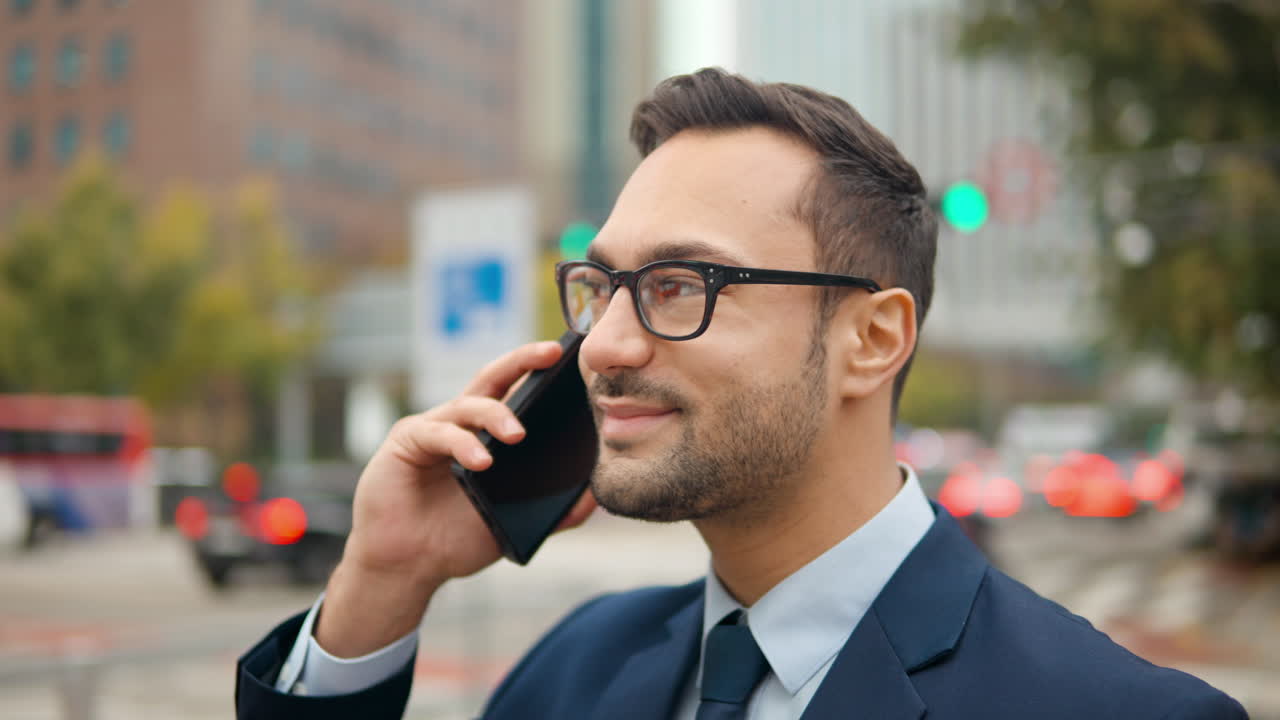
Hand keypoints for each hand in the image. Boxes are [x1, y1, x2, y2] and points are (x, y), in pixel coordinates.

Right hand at [315, 340, 597, 656]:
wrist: (408, 566)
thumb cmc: (456, 539)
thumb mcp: (514, 522)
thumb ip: (554, 511)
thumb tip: (596, 496)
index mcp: (487, 435)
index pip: (518, 393)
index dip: (541, 374)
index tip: (572, 359)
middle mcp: (461, 423)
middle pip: (493, 378)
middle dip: (523, 361)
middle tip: (551, 354)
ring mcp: (433, 428)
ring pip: (469, 404)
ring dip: (496, 415)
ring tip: (517, 435)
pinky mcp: (407, 441)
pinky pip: (438, 433)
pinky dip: (462, 444)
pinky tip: (480, 462)